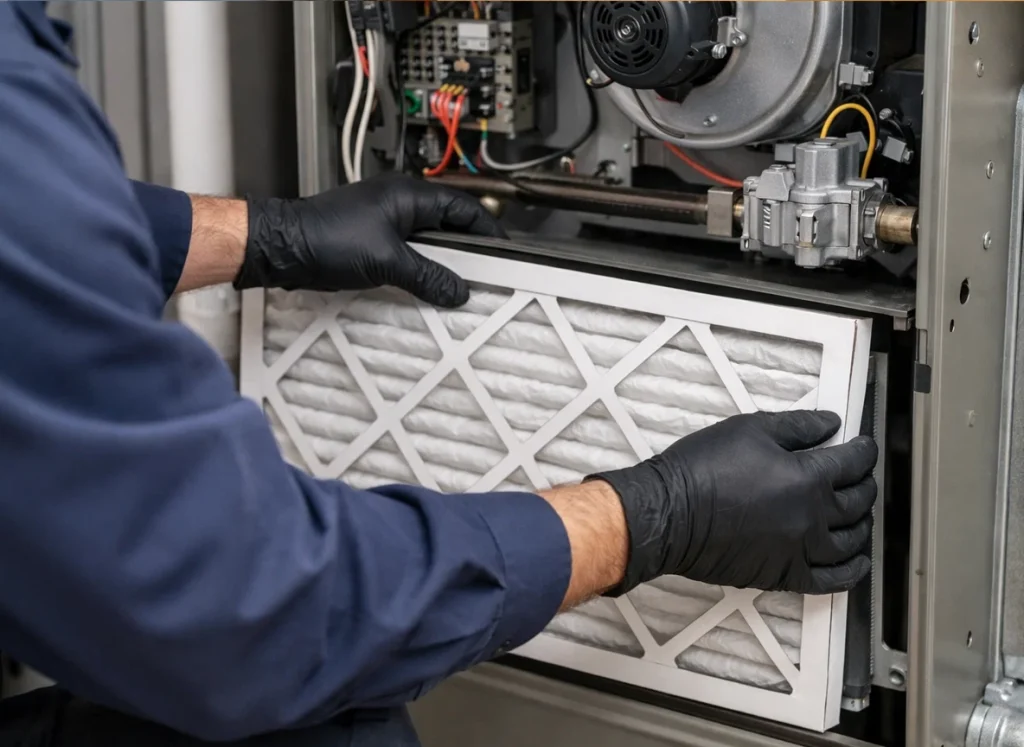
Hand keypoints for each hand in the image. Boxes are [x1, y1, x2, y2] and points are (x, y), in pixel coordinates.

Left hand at [234, 173, 505, 305]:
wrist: (282, 247)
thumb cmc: (326, 239)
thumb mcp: (387, 262)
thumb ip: (428, 277)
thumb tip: (458, 291)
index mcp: (409, 195)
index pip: (464, 209)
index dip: (488, 230)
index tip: (505, 252)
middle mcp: (400, 202)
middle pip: (448, 225)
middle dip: (468, 250)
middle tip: (485, 275)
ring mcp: (385, 220)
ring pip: (428, 241)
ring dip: (442, 262)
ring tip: (457, 285)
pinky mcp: (371, 238)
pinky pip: (409, 252)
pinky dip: (421, 268)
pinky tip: (426, 286)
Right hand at [589, 410, 876, 595]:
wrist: (669, 515)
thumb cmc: (702, 469)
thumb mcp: (749, 430)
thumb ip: (797, 426)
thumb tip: (830, 423)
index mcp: (808, 478)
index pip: (854, 462)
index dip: (864, 450)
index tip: (863, 445)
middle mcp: (813, 517)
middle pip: (859, 501)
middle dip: (864, 483)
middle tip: (858, 475)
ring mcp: (802, 550)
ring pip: (853, 541)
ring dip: (862, 524)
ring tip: (856, 513)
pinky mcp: (785, 576)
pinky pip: (833, 580)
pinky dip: (852, 571)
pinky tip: (856, 560)